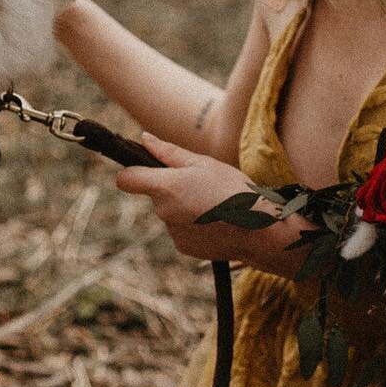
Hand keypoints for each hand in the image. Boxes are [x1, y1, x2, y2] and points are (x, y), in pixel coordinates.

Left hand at [115, 134, 283, 265]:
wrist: (259, 229)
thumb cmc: (233, 189)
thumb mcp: (203, 163)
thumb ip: (169, 152)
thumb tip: (144, 139)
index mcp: (165, 187)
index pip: (126, 180)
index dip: (132, 173)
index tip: (144, 169)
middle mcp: (163, 212)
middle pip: (155, 195)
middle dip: (171, 188)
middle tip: (201, 185)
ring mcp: (172, 232)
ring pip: (170, 212)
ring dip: (185, 206)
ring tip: (213, 204)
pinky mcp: (183, 247)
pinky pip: (181, 229)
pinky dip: (193, 224)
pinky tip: (215, 221)